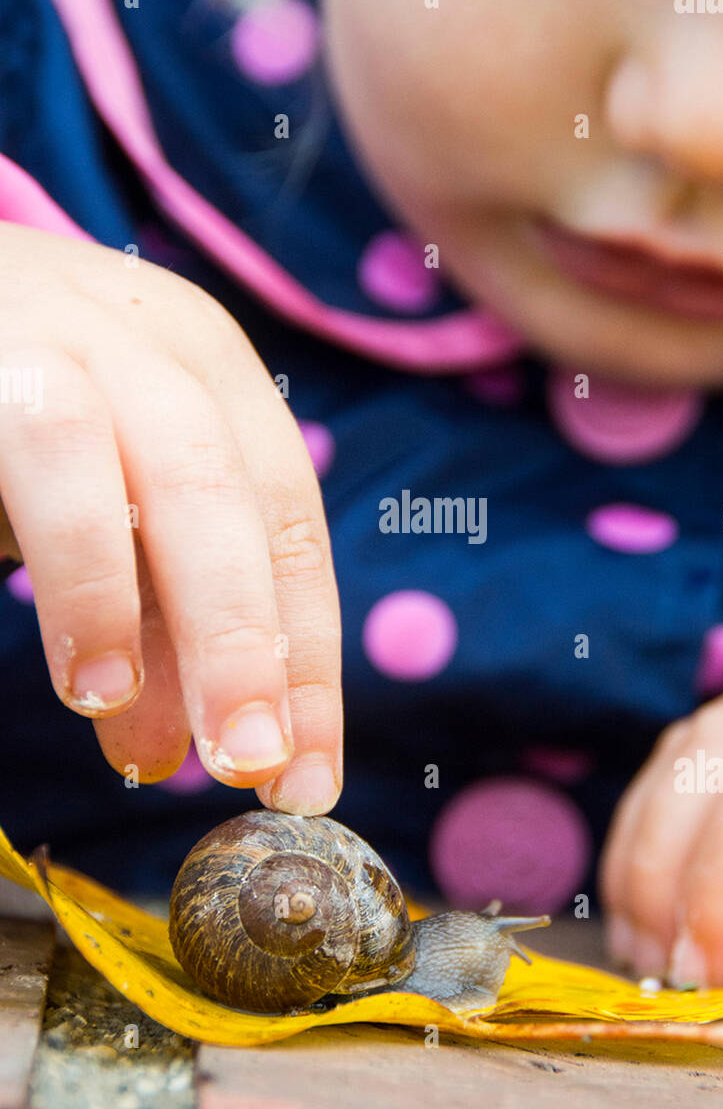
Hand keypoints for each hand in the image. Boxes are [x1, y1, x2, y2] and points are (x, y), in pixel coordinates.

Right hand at [0, 223, 341, 811]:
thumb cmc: (42, 408)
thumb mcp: (127, 500)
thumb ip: (163, 611)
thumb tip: (184, 748)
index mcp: (214, 372)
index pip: (288, 521)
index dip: (306, 657)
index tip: (304, 779)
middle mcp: (141, 337)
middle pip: (213, 488)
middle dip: (240, 639)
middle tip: (244, 764)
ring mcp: (38, 330)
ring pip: (82, 449)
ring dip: (103, 592)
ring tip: (110, 711)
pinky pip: (2, 444)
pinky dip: (43, 556)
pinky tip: (56, 651)